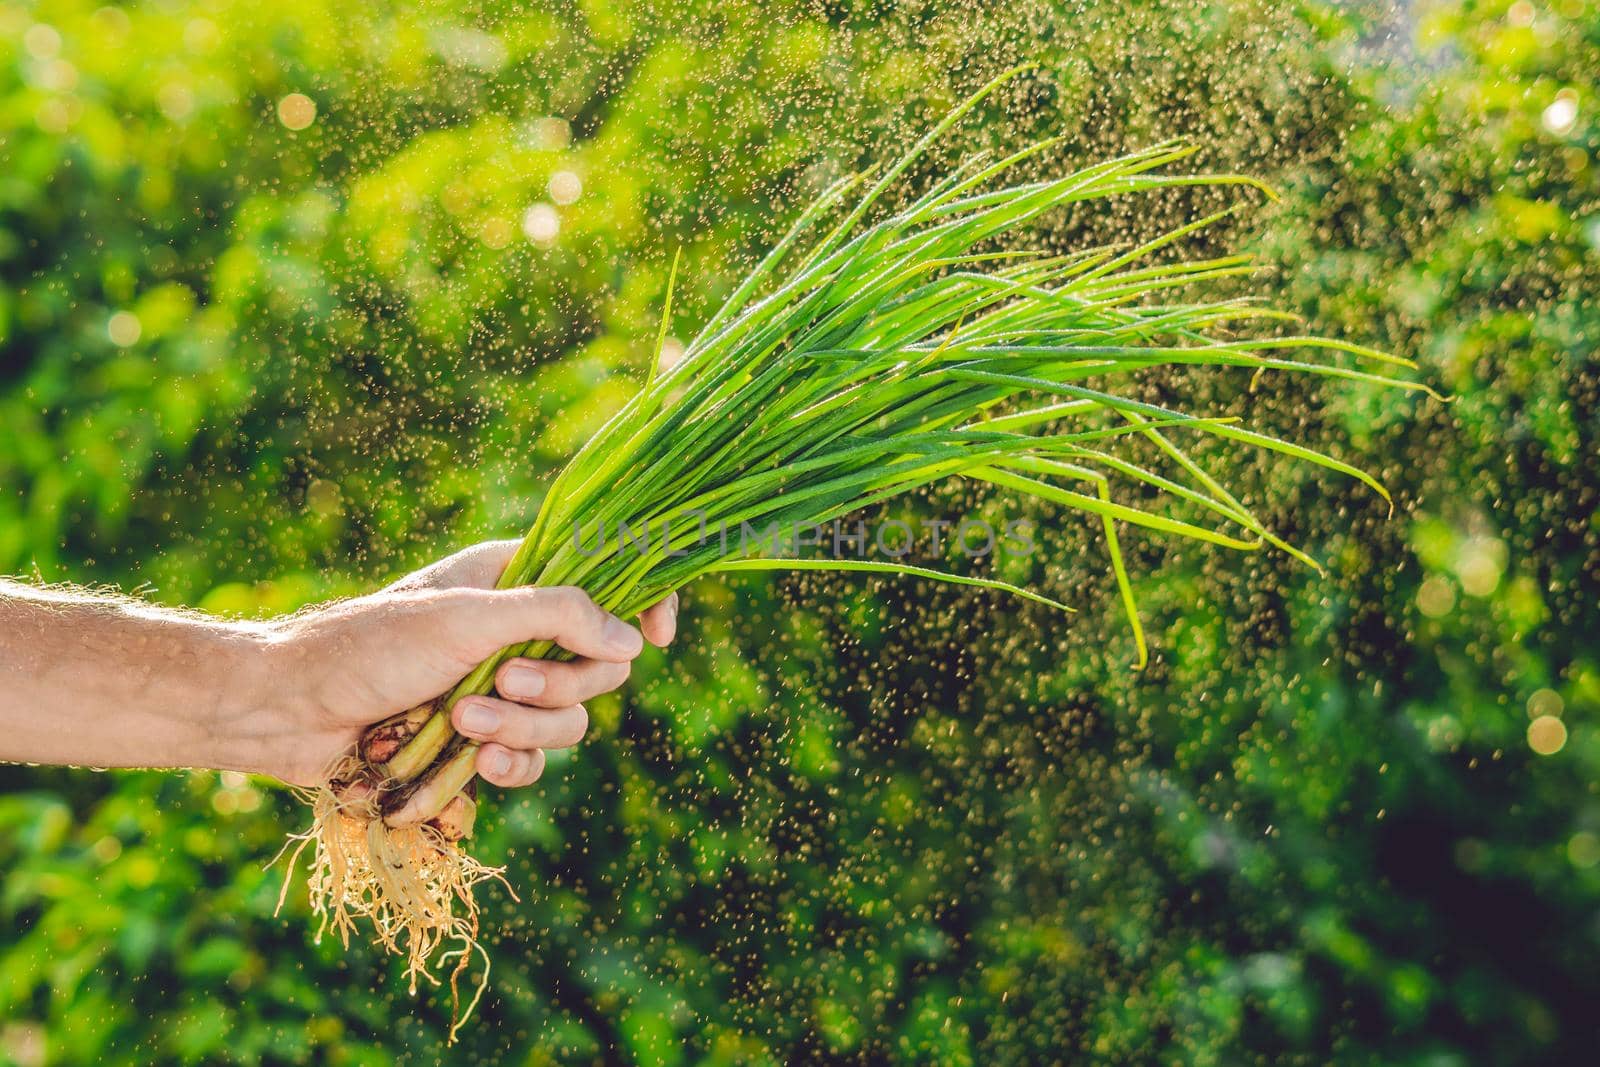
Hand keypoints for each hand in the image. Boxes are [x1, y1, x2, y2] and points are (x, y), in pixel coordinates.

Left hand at [261, 540, 677, 795]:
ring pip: (563, 725)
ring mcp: (495, 691)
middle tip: (498, 685)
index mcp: (514, 580)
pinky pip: (524, 765)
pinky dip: (503, 771)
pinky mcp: (473, 743)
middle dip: (552, 690)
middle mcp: (513, 634)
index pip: (604, 585)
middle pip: (593, 671)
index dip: (639, 607)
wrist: (287, 711)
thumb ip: (557, 617)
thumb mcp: (468, 617)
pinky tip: (469, 772)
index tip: (659, 638)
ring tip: (460, 727)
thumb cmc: (369, 646)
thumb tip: (631, 642)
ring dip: (519, 733)